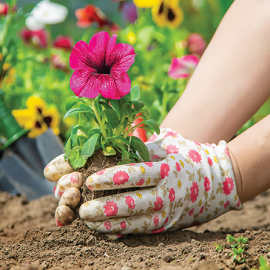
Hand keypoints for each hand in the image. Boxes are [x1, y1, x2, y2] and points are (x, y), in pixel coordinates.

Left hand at [44, 128, 241, 239]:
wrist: (219, 180)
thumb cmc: (188, 157)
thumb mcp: (170, 145)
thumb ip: (144, 145)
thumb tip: (114, 140)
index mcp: (166, 169)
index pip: (135, 174)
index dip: (111, 178)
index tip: (90, 180)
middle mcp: (167, 192)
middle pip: (133, 202)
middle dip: (106, 206)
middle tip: (82, 209)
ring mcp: (169, 211)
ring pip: (136, 221)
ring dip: (111, 223)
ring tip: (89, 223)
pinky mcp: (169, 224)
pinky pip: (144, 230)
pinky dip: (125, 232)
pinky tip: (107, 232)